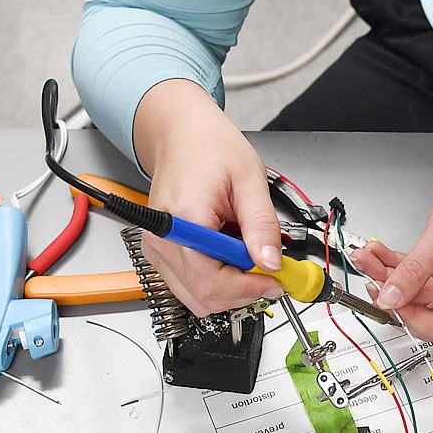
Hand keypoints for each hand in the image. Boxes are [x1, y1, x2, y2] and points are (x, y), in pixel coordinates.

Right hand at [131, 80, 283, 314]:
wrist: (182, 134)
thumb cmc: (209, 147)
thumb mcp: (249, 180)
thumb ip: (262, 225)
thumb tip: (271, 262)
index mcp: (182, 218)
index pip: (210, 279)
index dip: (248, 287)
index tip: (275, 281)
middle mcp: (162, 238)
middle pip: (203, 295)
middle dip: (243, 291)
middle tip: (270, 273)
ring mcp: (157, 248)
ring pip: (196, 297)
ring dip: (230, 288)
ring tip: (250, 259)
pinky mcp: (160, 252)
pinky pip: (190, 284)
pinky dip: (217, 280)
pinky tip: (231, 257)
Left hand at [348, 150, 432, 342]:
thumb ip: (414, 270)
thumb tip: (390, 297)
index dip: (410, 318)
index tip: (386, 300)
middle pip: (423, 309)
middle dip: (393, 293)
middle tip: (368, 277)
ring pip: (414, 288)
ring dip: (388, 274)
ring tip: (367, 258)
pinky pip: (416, 270)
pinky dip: (396, 262)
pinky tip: (378, 253)